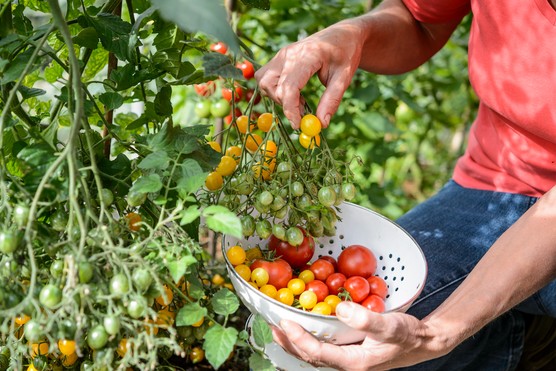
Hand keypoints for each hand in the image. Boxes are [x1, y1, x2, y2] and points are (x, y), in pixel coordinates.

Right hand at [255, 20, 363, 128]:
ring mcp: (281, 55)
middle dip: (283, 103)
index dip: (290, 109)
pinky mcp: (278, 59)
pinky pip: (266, 78)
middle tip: (304, 112)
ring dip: (277, 97)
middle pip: (270, 84)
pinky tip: (295, 93)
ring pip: (264, 82)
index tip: (299, 126)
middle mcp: (288, 53)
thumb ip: (332, 100)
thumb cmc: (345, 54)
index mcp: (307, 55)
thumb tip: (321, 124)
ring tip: (301, 101)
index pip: (289, 86)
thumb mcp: (344, 77)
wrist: (342, 35)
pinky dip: (276, 91)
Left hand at [272, 302, 450, 370]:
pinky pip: (322, 348)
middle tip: (271, 326)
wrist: (422, 342)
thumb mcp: (390, 326)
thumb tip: (341, 309)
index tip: (285, 322)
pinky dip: (308, 338)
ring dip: (295, 342)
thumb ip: (366, 320)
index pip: (318, 354)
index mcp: (354, 363)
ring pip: (314, 354)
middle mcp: (347, 364)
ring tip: (279, 328)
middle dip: (289, 343)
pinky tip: (303, 327)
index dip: (299, 339)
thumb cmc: (407, 336)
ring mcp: (347, 359)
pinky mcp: (349, 352)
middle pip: (310, 357)